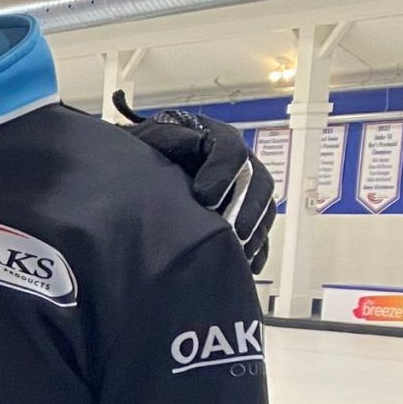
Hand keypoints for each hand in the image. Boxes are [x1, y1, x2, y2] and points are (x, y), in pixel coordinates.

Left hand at [112, 92, 276, 273]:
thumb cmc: (144, 153)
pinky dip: (257, 249)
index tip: (205, 197)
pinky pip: (260, 232)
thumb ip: (168, 137)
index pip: (233, 151)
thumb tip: (194, 141)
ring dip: (255, 231)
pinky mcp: (243, 214)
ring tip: (240, 253)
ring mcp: (245, 189)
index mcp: (217, 137)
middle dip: (248, 209)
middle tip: (234, 233)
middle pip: (259, 182)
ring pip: (265, 208)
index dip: (224, 173)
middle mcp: (238, 162)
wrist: (137, 171)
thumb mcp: (150, 139)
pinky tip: (247, 266)